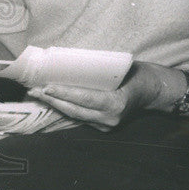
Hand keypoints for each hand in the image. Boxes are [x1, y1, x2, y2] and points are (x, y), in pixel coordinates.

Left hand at [26, 61, 160, 130]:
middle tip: (34, 89)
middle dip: (53, 100)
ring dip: (56, 104)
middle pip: (74, 110)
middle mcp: (110, 119)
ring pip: (75, 116)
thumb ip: (99, 71)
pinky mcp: (103, 127)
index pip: (85, 99)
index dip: (64, 93)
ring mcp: (106, 126)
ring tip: (38, 94)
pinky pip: (80, 117)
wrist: (154, 91)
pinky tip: (52, 100)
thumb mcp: (121, 68)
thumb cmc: (137, 74)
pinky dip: (66, 107)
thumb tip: (70, 62)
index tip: (47, 86)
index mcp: (116, 103)